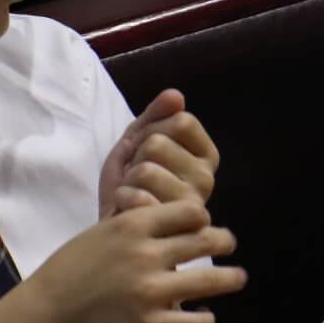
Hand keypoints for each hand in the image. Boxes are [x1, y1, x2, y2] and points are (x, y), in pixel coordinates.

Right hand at [25, 200, 244, 322]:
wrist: (46, 311)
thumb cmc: (72, 266)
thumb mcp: (103, 229)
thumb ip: (138, 219)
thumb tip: (171, 209)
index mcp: (134, 225)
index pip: (192, 210)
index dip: (201, 217)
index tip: (202, 224)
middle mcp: (147, 254)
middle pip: (208, 240)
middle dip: (225, 242)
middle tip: (228, 244)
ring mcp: (150, 291)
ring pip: (211, 281)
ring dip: (231, 279)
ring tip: (237, 278)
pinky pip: (194, 322)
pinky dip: (205, 319)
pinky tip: (204, 316)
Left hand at [100, 89, 222, 215]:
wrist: (116, 226)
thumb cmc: (130, 182)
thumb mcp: (138, 140)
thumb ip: (156, 115)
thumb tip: (175, 95)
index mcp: (206, 155)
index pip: (182, 121)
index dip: (151, 130)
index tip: (146, 151)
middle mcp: (207, 179)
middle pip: (158, 143)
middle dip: (136, 157)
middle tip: (137, 177)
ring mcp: (191, 204)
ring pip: (145, 170)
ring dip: (128, 181)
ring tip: (134, 193)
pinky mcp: (170, 228)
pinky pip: (136, 197)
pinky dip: (124, 200)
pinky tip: (130, 210)